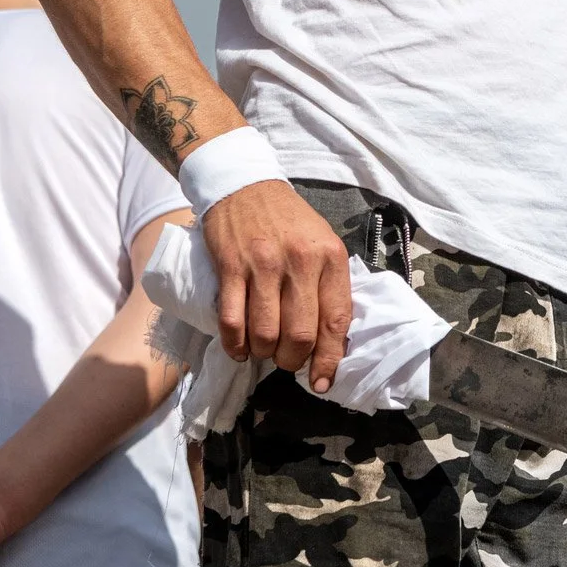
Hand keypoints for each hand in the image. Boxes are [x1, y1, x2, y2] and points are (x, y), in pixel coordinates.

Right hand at [203, 179, 352, 391]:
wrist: (246, 185)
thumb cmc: (289, 220)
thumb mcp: (322, 243)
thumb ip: (328, 285)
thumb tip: (330, 338)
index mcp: (330, 258)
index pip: (336, 320)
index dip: (330, 358)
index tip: (323, 381)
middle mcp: (300, 262)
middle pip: (299, 334)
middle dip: (292, 360)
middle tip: (286, 360)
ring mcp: (263, 265)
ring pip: (264, 333)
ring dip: (262, 353)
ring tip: (262, 350)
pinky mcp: (230, 267)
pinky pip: (232, 320)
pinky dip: (234, 344)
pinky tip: (238, 348)